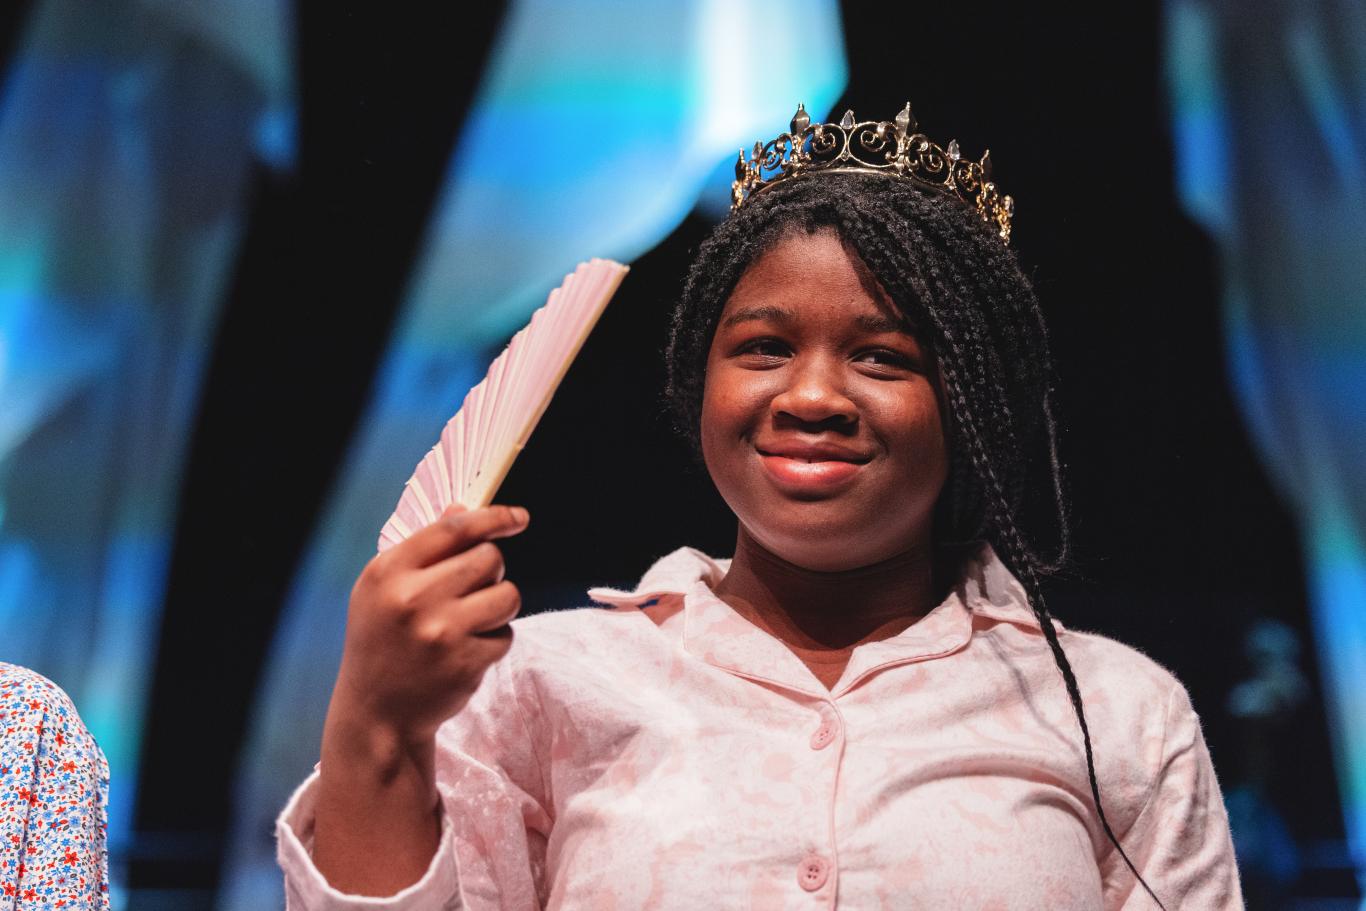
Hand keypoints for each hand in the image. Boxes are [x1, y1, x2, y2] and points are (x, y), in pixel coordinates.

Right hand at [312, 504, 529, 894]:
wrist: (376, 715)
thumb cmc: (384, 642)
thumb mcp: (386, 591)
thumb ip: (425, 550)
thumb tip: (463, 510)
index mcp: (388, 572)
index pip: (454, 529)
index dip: (493, 517)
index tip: (519, 517)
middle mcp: (411, 598)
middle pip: (489, 558)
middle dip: (491, 571)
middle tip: (470, 592)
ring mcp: (439, 633)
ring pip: (508, 594)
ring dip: (499, 606)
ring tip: (471, 622)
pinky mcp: (464, 663)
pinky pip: (506, 634)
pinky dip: (494, 641)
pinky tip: (465, 653)